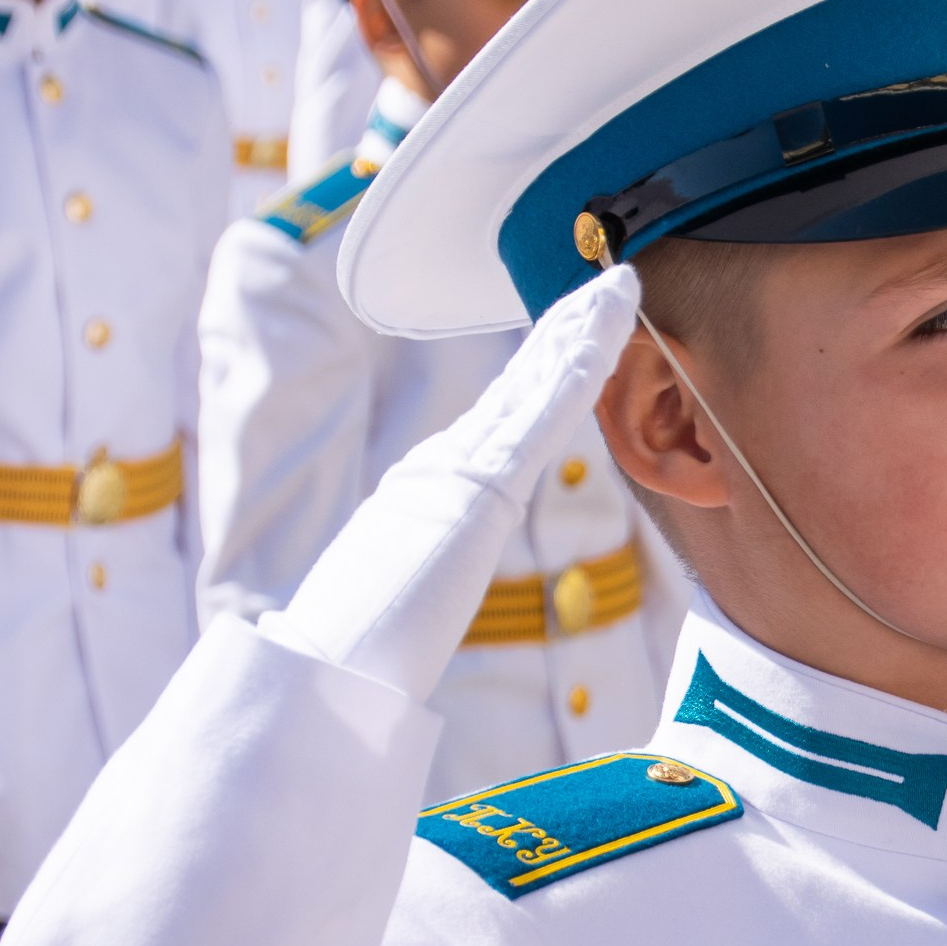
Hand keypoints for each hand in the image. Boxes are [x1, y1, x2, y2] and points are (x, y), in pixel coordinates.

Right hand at [275, 263, 641, 697]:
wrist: (327, 658)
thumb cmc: (350, 650)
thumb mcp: (388, 604)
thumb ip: (404, 584)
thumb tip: (377, 600)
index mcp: (428, 490)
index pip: (496, 419)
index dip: (537, 372)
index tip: (568, 338)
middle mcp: (445, 462)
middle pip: (520, 384)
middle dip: (564, 332)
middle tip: (606, 287)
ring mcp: (463, 465)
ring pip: (536, 382)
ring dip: (581, 331)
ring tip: (618, 288)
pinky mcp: (485, 483)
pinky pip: (545, 411)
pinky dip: (579, 365)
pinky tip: (607, 330)